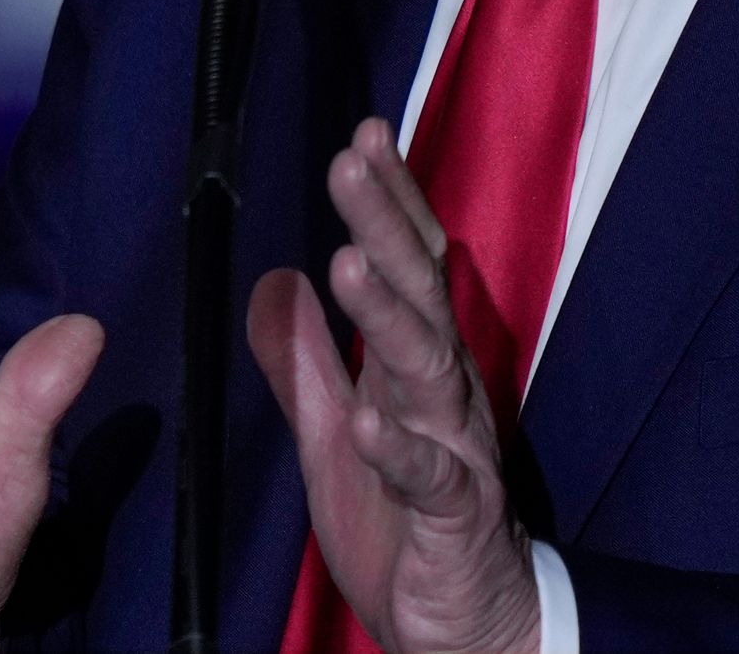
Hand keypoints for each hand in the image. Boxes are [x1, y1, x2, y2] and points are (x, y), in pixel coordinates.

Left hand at [247, 120, 543, 653]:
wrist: (464, 632)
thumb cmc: (404, 528)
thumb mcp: (335, 435)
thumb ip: (304, 363)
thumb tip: (274, 279)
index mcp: (416, 371)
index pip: (410, 270)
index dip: (391, 203)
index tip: (364, 135)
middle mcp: (445, 398)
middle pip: (420, 298)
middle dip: (386, 227)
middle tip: (349, 163)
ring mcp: (456, 455)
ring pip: (429, 373)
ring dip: (389, 316)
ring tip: (347, 262)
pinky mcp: (456, 522)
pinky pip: (431, 480)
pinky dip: (399, 449)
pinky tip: (365, 417)